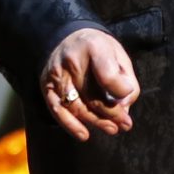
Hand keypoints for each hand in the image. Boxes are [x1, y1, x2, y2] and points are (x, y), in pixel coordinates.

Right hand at [40, 27, 138, 141]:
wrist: (68, 38)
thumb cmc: (99, 50)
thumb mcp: (118, 54)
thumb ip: (126, 79)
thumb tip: (124, 108)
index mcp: (94, 46)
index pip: (107, 75)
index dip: (121, 90)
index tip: (127, 94)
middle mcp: (72, 60)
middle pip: (93, 96)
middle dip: (113, 114)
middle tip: (126, 124)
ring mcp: (57, 74)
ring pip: (77, 106)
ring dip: (96, 122)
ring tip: (113, 129)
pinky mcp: (47, 86)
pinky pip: (58, 110)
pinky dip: (71, 125)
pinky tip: (84, 135)